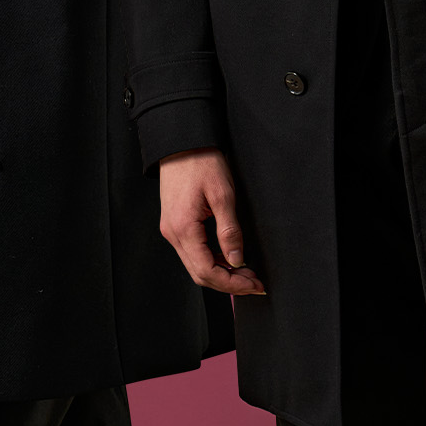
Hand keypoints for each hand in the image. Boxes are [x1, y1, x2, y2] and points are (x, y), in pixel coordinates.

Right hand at [157, 148, 265, 295]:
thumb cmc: (201, 161)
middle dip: (229, 283)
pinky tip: (228, 258)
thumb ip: (230, 231)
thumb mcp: (223, 194)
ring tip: (245, 272)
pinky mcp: (174, 223)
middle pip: (200, 274)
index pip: (207, 271)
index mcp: (184, 228)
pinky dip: (211, 260)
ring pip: (196, 265)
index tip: (253, 284)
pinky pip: (192, 252)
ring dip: (221, 273)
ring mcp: (171, 229)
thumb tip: (237, 260)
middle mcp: (173, 233)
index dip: (232, 283)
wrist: (181, 141)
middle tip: (254, 282)